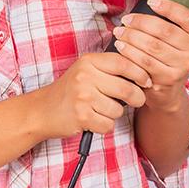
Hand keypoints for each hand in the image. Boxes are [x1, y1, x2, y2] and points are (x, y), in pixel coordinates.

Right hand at [37, 51, 152, 137]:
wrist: (42, 110)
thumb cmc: (70, 91)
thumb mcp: (86, 71)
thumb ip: (109, 68)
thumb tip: (143, 72)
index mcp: (89, 62)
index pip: (123, 63)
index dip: (140, 72)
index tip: (146, 80)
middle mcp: (85, 77)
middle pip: (126, 88)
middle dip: (137, 97)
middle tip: (137, 100)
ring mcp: (82, 97)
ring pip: (118, 109)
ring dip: (115, 113)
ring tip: (101, 109)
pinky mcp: (81, 117)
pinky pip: (108, 124)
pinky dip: (105, 125)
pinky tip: (94, 120)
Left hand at [112, 0, 188, 110]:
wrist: (166, 88)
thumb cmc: (166, 53)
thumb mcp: (167, 30)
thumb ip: (157, 8)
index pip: (187, 16)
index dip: (169, 7)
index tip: (151, 1)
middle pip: (165, 31)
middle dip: (141, 22)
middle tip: (126, 19)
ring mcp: (184, 66)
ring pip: (153, 46)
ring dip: (132, 37)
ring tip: (119, 32)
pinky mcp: (169, 79)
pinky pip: (145, 62)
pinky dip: (130, 53)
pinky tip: (121, 47)